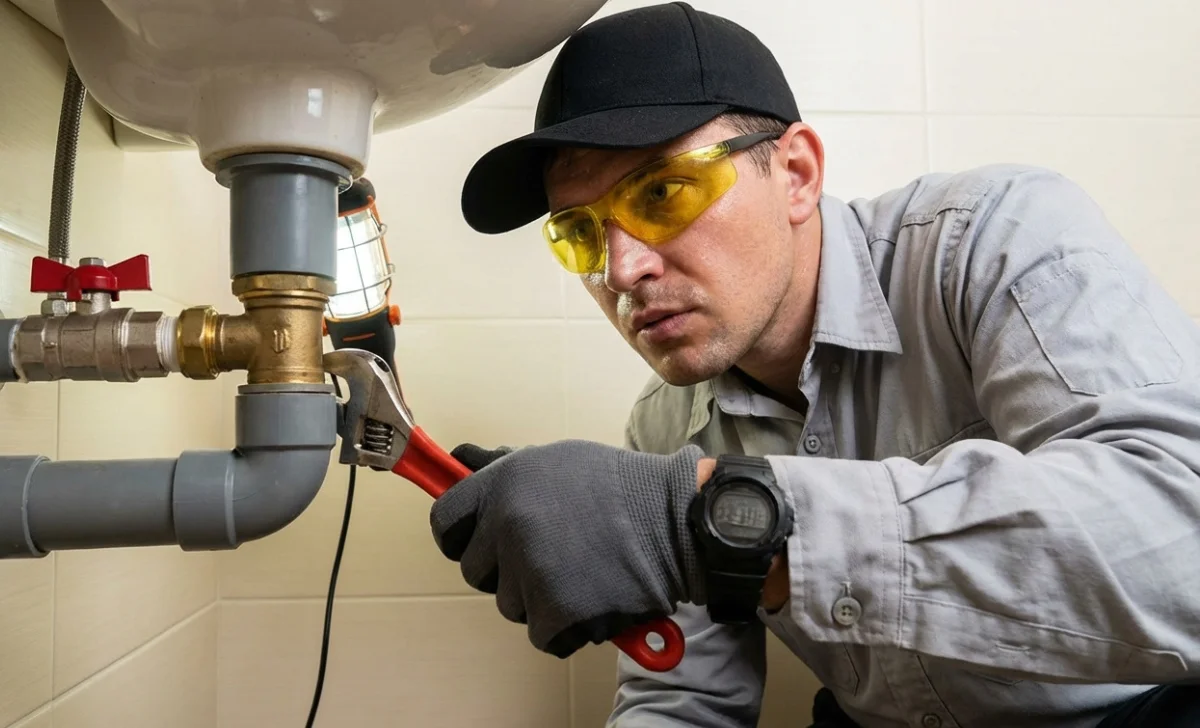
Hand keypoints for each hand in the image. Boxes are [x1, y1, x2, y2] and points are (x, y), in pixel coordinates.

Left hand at [430, 439, 705, 657]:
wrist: (675, 519)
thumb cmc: (620, 487)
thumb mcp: (556, 459)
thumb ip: (502, 468)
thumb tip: (456, 456)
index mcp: (503, 484)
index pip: (444, 521)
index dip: (459, 535)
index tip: (477, 541)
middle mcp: (508, 526)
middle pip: (474, 569)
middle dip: (504, 569)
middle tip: (549, 554)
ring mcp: (530, 571)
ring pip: (509, 603)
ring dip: (538, 596)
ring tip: (581, 568)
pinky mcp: (556, 612)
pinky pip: (540, 632)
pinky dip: (565, 625)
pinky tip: (593, 595)